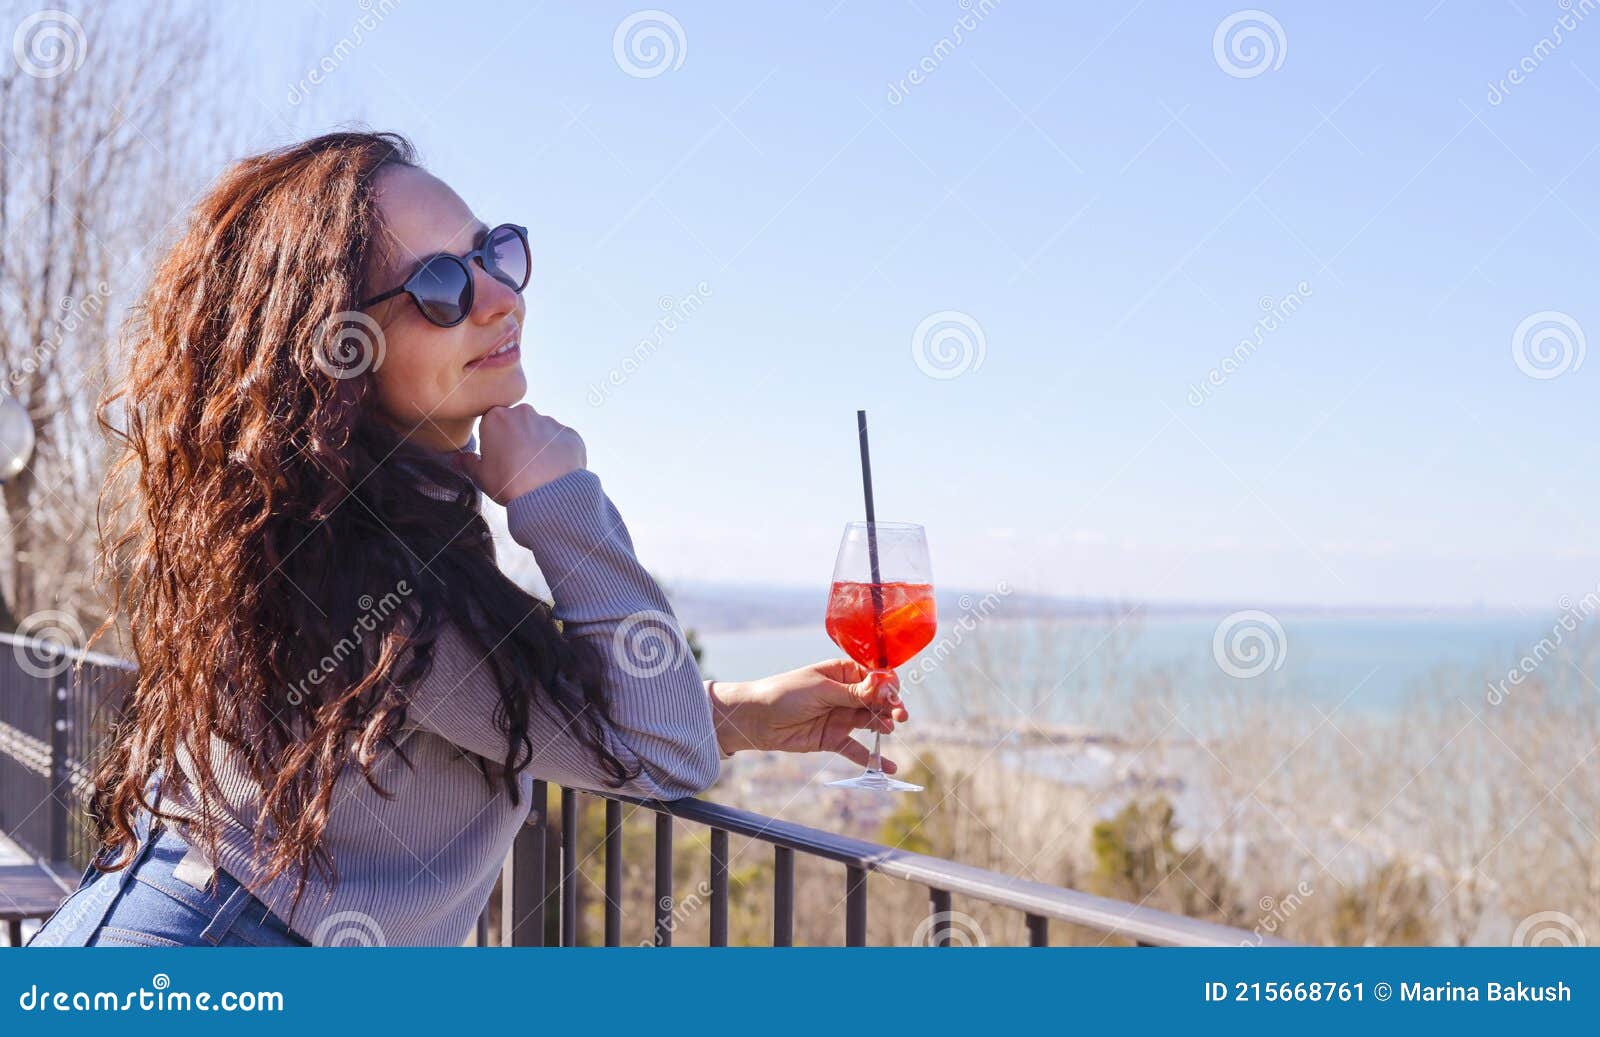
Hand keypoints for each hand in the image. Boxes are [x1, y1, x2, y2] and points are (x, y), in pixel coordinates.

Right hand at [455, 404, 586, 504]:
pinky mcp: (570, 434)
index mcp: (496, 418)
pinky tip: (554, 471)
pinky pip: (561, 441)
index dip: (494, 440)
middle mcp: (524, 413)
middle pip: (517, 423)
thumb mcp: (481, 477)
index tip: (497, 456)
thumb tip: (458, 459)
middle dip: (517, 439)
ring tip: (538, 471)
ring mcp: (549, 422)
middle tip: (517, 465)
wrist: (550, 495)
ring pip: (541, 431)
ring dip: (538, 445)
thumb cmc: (511, 484)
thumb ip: (468, 463)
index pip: (492, 422)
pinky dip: (558, 453)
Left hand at [708, 659, 910, 772]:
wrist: (755, 719)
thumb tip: (884, 687)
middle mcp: (845, 694)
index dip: (888, 685)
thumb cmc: (784, 693)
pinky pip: (857, 749)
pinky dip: (872, 757)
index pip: (874, 677)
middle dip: (891, 706)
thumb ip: (853, 693)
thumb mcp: (821, 689)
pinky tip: (887, 766)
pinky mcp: (833, 739)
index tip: (894, 695)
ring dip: (883, 726)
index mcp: (842, 672)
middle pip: (877, 700)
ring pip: (870, 722)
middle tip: (900, 715)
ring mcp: (840, 717)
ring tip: (889, 730)